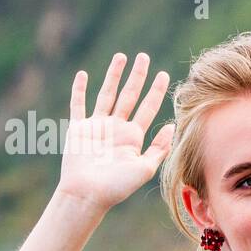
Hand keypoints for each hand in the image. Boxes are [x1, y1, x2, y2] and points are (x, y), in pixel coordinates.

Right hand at [55, 52, 174, 209]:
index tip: (163, 74)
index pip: (148, 108)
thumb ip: (159, 148)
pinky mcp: (78, 128)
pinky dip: (79, 90)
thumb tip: (172, 126)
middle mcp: (116, 128)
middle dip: (137, 76)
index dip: (156, 91)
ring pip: (107, 94)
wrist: (88, 195)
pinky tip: (83, 74)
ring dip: (113, 75)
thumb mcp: (145, 168)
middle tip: (144, 56)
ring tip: (121, 57)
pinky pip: (78, 105)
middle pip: (129, 95)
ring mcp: (97, 126)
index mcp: (133, 136)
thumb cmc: (117, 186)